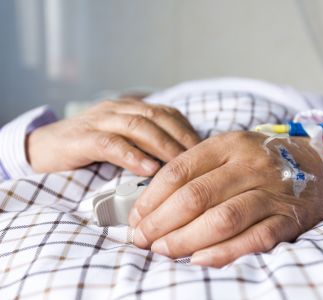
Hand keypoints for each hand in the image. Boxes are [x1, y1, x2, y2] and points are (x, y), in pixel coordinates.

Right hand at [27, 98, 200, 175]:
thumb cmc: (88, 149)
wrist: (42, 148)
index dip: (188, 131)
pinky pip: (111, 144)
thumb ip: (145, 144)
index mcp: (130, 109)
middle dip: (181, 139)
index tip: (205, 151)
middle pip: (158, 117)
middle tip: (199, 161)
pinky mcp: (82, 138)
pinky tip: (148, 169)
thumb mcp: (122, 142)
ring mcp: (99, 121)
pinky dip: (132, 155)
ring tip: (179, 166)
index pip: (167, 113)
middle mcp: (118, 109)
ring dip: (162, 146)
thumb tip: (180, 162)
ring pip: (138, 126)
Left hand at [129, 131, 322, 266]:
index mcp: (228, 145)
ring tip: (162, 250)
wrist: (317, 163)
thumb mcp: (229, 151)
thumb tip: (153, 204)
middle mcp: (249, 165)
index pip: (179, 170)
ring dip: (186, 239)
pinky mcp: (288, 218)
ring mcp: (271, 192)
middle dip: (161, 222)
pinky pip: (254, 238)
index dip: (152, 197)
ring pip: (222, 218)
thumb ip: (196, 170)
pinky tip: (199, 260)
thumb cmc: (261, 160)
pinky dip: (225, 252)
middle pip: (196, 196)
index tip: (137, 217)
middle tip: (142, 239)